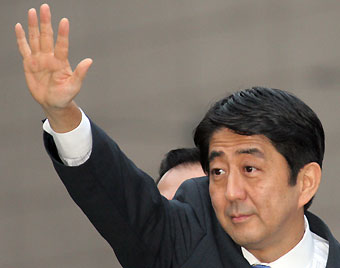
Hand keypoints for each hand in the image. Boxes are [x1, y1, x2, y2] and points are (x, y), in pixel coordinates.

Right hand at [15, 4, 91, 130]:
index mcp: (61, 62)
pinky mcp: (29, 63)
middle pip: (47, 37)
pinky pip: (24, 48)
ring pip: (35, 39)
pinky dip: (21, 38)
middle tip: (45, 7)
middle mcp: (50, 57)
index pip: (62, 45)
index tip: (64, 21)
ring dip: (33, 26)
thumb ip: (80, 73)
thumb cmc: (65, 95)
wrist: (53, 103)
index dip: (63, 34)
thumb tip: (89, 61)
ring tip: (33, 11)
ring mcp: (39, 59)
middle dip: (45, 22)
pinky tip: (19, 26)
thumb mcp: (74, 86)